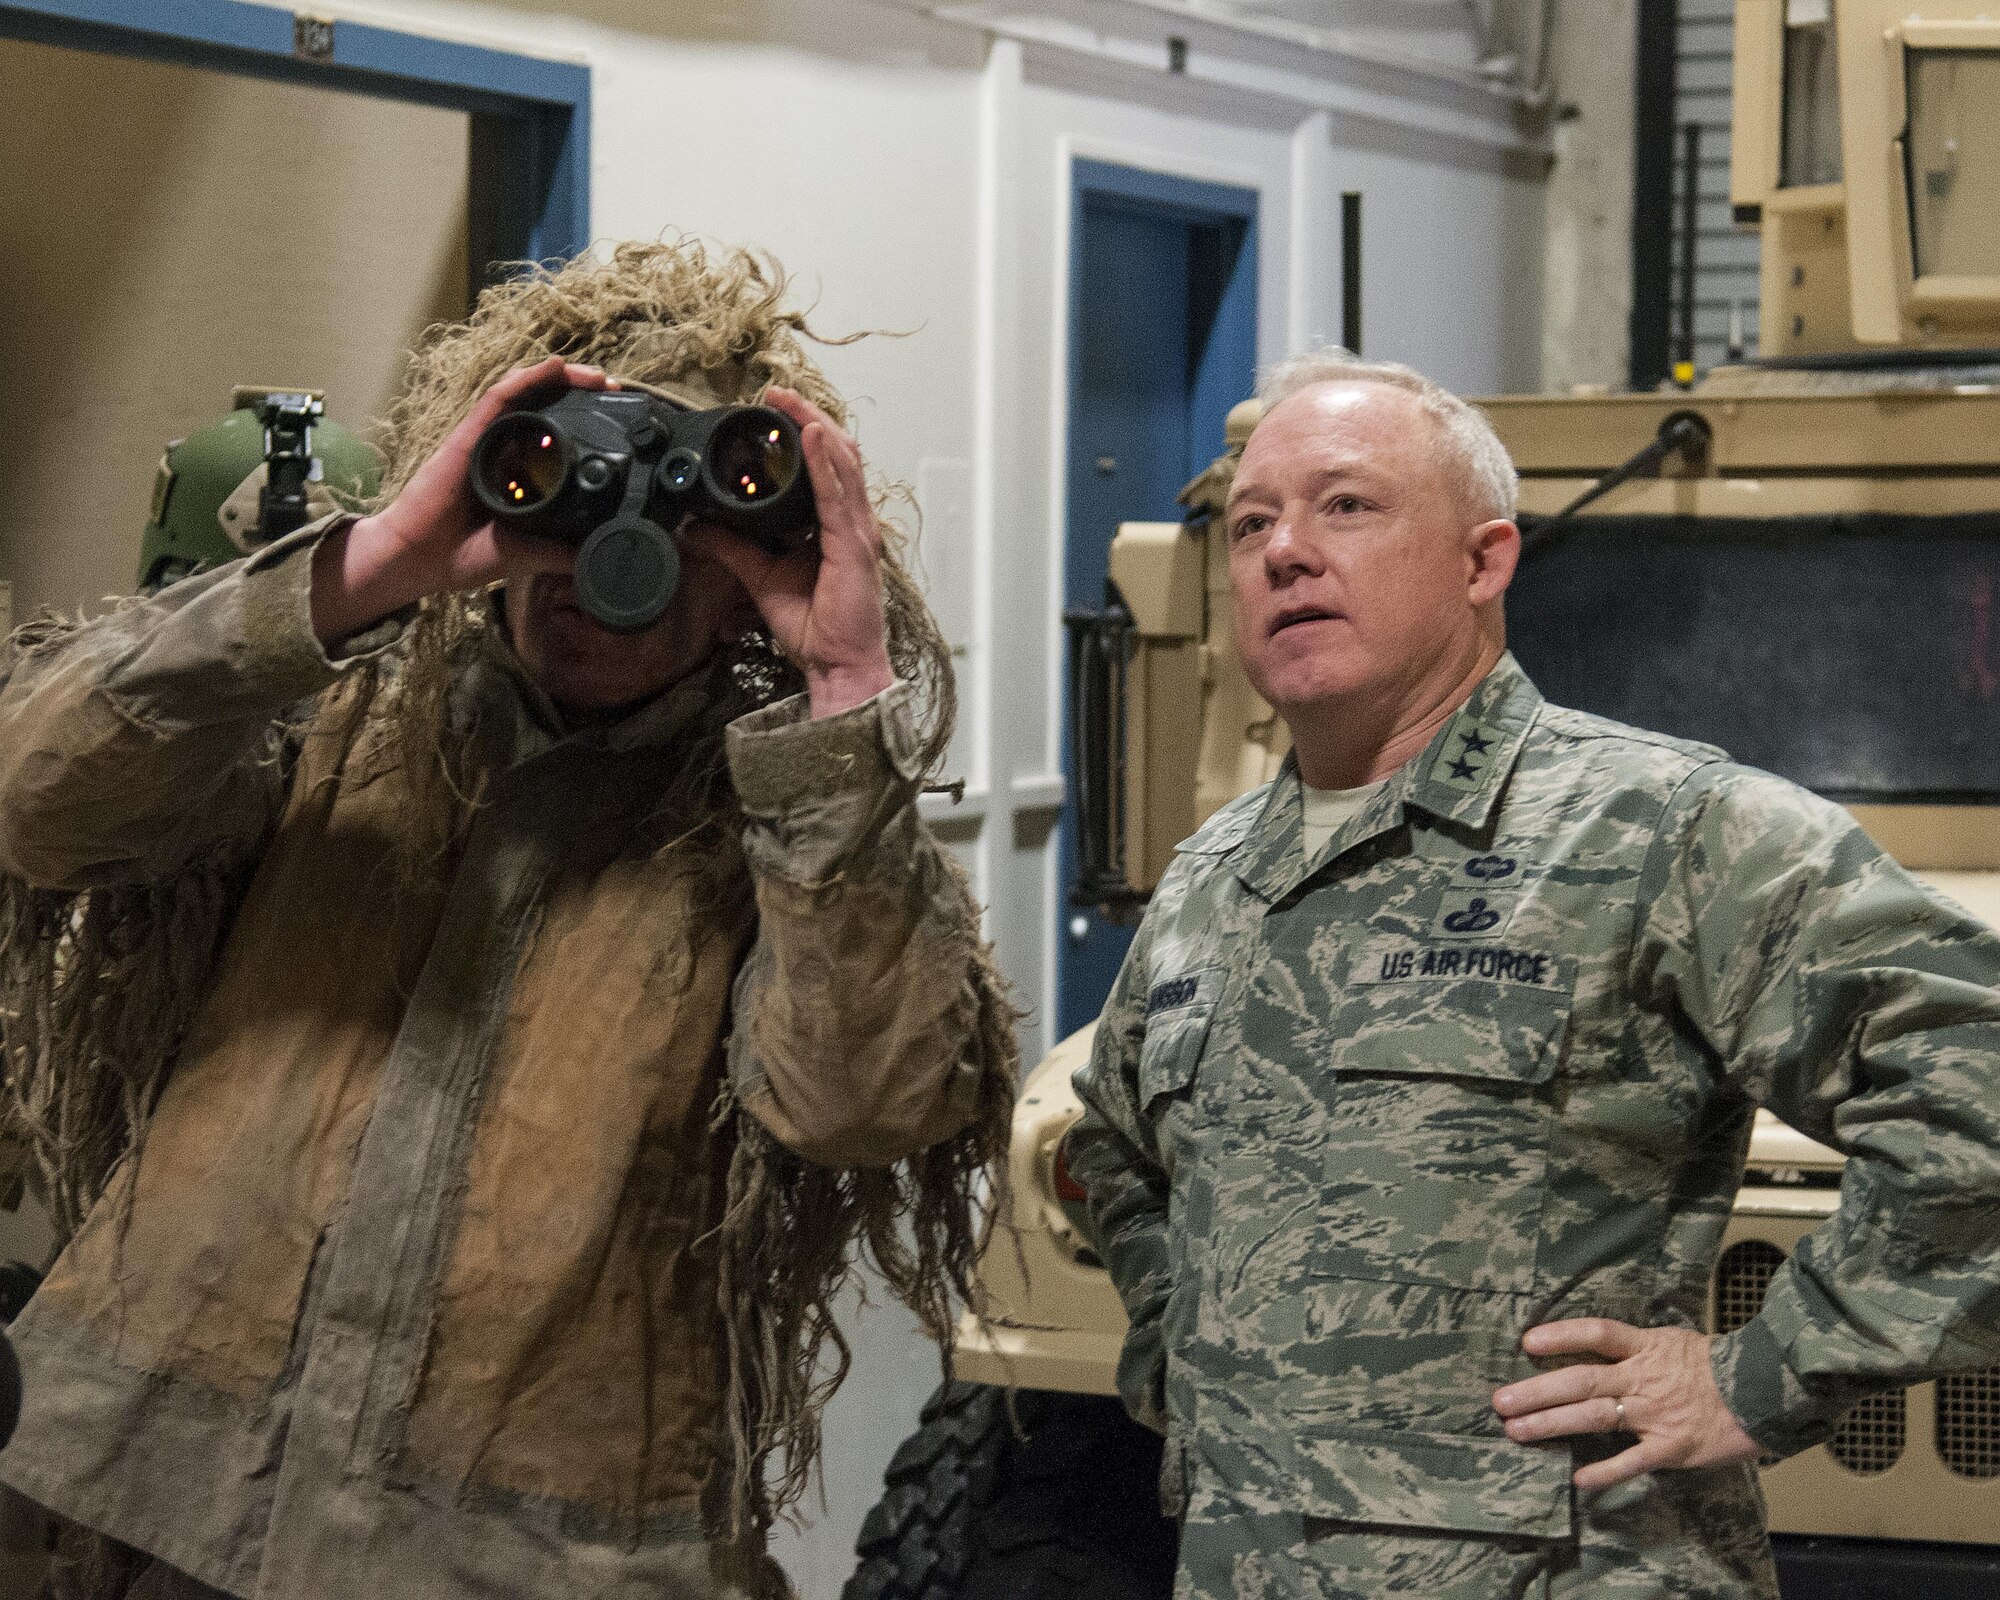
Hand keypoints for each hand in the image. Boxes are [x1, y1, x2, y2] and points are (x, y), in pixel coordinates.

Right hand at [310, 357, 615, 642]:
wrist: (418, 561)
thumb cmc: (462, 555)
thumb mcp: (525, 554)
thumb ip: (558, 551)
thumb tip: (597, 551)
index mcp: (518, 473)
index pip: (554, 435)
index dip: (585, 422)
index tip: (618, 420)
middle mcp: (503, 449)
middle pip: (543, 406)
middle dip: (579, 392)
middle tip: (613, 388)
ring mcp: (485, 440)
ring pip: (526, 394)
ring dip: (561, 379)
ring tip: (594, 375)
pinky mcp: (467, 437)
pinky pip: (499, 400)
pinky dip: (527, 380)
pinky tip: (554, 368)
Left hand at [695, 386, 894, 719]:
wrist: (838, 665)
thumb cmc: (818, 630)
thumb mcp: (761, 578)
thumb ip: (733, 548)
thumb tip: (698, 526)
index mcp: (833, 527)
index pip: (824, 467)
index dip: (803, 433)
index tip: (773, 409)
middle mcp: (850, 523)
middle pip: (836, 454)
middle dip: (808, 418)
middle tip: (776, 393)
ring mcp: (856, 532)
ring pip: (841, 464)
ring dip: (816, 427)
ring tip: (791, 402)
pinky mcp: (855, 546)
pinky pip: (838, 496)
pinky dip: (825, 464)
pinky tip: (812, 438)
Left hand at [1491, 1319, 1760, 1490]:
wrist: (1766, 1392)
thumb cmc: (1719, 1366)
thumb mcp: (1674, 1341)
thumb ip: (1637, 1348)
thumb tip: (1598, 1347)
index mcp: (1645, 1347)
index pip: (1596, 1333)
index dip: (1561, 1335)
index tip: (1526, 1341)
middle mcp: (1643, 1377)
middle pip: (1580, 1380)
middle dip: (1536, 1390)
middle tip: (1500, 1402)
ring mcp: (1654, 1413)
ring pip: (1593, 1417)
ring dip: (1552, 1424)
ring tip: (1517, 1431)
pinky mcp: (1671, 1447)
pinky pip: (1632, 1461)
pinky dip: (1605, 1471)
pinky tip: (1577, 1479)